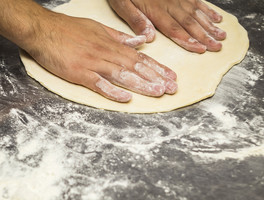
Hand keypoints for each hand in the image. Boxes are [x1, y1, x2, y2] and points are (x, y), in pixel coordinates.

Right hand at [23, 10, 176, 101]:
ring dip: (141, 84)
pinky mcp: (78, 73)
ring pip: (121, 75)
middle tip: (172, 89)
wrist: (43, 30)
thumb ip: (118, 37)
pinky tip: (125, 98)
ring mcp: (92, 63)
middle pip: (134, 66)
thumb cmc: (68, 29)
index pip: (139, 56)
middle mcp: (105, 53)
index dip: (156, 67)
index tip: (171, 76)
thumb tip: (137, 42)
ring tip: (157, 93)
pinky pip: (98, 83)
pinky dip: (111, 91)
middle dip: (156, 77)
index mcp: (110, 44)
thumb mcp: (97, 28)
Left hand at [108, 0, 226, 52]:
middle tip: (218, 47)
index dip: (188, 40)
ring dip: (209, 25)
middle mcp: (169, 3)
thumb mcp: (122, 4)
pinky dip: (208, 10)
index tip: (201, 49)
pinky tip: (216, 17)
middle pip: (189, 23)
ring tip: (222, 36)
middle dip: (205, 36)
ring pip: (196, 13)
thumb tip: (148, 38)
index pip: (174, 29)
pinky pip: (196, 1)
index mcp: (155, 10)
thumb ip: (135, 20)